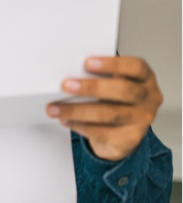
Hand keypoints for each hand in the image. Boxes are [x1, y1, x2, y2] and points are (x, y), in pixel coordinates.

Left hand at [47, 56, 162, 161]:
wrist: (123, 132)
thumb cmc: (114, 98)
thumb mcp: (112, 82)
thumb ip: (98, 75)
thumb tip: (69, 72)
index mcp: (144, 77)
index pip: (135, 67)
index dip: (112, 64)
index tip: (87, 63)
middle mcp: (148, 98)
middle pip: (123, 90)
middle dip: (91, 87)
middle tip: (66, 86)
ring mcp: (141, 120)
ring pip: (109, 114)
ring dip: (77, 110)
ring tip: (55, 108)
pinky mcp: (130, 139)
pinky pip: (102, 132)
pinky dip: (79, 125)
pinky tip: (65, 120)